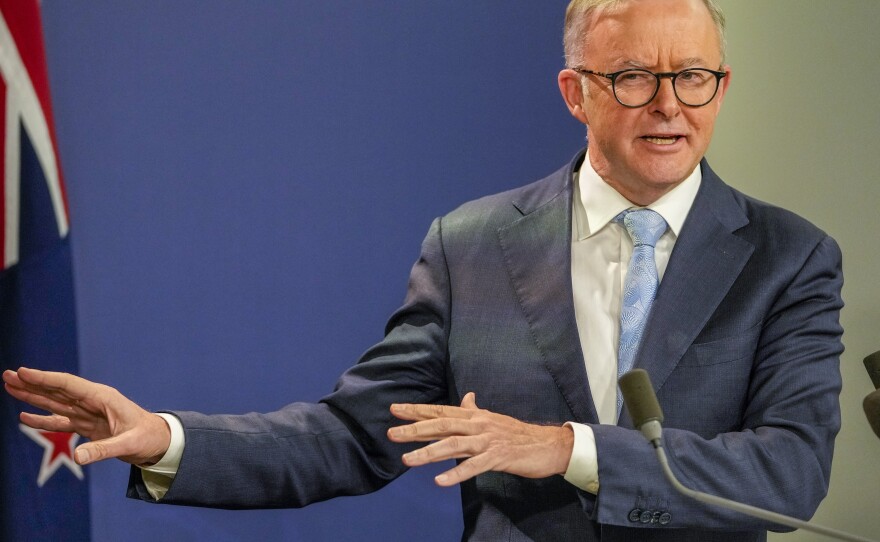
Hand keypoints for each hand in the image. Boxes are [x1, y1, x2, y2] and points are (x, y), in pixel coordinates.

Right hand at [3, 367, 170, 465]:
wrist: (158, 442)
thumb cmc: (148, 438)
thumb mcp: (128, 444)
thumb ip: (103, 450)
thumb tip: (77, 458)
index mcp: (103, 398)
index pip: (68, 385)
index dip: (45, 379)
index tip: (23, 371)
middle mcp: (93, 402)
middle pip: (57, 390)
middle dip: (32, 383)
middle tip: (7, 375)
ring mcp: (88, 413)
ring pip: (55, 403)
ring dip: (33, 396)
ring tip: (10, 387)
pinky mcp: (86, 426)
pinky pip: (60, 421)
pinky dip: (43, 420)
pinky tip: (24, 417)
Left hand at [387, 392, 573, 486]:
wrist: (548, 445)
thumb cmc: (518, 434)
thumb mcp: (493, 419)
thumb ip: (475, 411)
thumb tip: (466, 397)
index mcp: (475, 416)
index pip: (440, 411)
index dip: (417, 410)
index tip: (395, 409)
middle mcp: (478, 425)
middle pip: (441, 425)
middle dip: (415, 429)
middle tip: (392, 433)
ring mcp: (487, 441)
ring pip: (453, 445)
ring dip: (428, 453)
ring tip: (407, 460)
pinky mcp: (498, 457)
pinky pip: (474, 467)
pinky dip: (456, 473)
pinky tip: (439, 481)